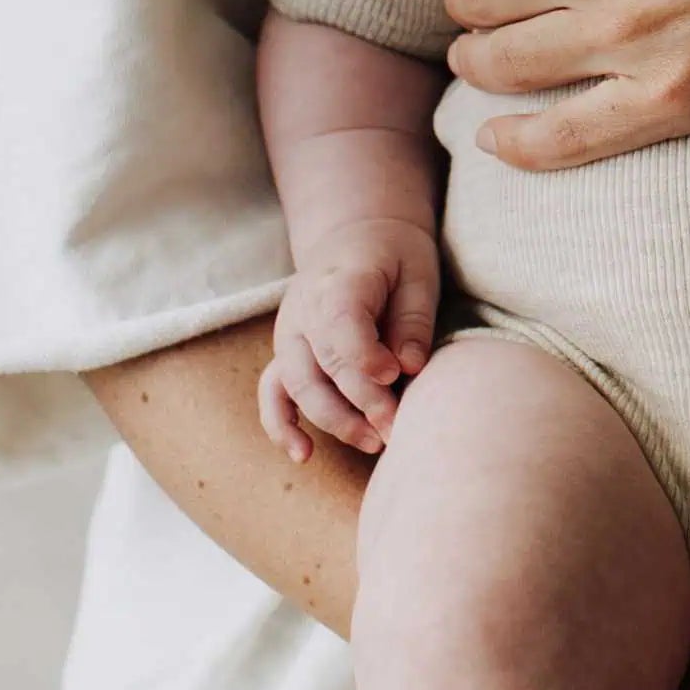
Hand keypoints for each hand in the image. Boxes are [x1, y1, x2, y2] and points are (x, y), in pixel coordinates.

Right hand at [257, 236, 440, 462]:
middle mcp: (304, 311)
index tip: (396, 376)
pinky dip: (281, 425)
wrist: (355, 234)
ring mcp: (289, 335)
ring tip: (375, 443)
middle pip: (323, 365)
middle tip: (398, 427)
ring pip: (297, 386)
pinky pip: (272, 393)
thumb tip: (410, 367)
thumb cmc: (394, 255)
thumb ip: (413, 320)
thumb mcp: (417, 273)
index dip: (366, 357)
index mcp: (338, 282)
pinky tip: (304, 455)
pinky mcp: (286, 354)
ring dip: (333, 420)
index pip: (342, 326)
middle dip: (361, 402)